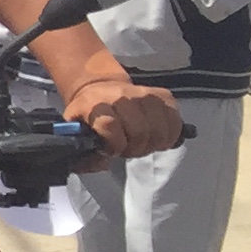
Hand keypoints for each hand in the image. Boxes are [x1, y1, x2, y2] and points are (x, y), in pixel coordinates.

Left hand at [64, 71, 182, 165]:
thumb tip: (103, 163)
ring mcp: (144, 94)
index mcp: (94, 105)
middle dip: (134, 149)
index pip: (110, 126)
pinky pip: (175, 122)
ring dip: (152, 144)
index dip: (114, 145)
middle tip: (128, 149)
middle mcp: (120, 96)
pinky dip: (169, 136)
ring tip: (141, 143)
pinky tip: (157, 137)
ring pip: (159, 131)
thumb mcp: (75, 134)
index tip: (112, 150)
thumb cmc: (90, 116)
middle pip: (139, 132)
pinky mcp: (163, 95)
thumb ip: (84, 155)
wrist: (100, 88)